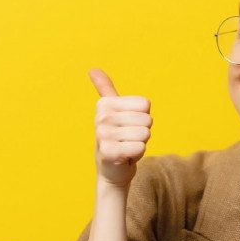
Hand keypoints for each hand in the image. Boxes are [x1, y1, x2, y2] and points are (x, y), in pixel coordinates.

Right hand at [89, 68, 151, 188]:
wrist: (111, 171)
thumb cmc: (117, 138)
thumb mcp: (112, 112)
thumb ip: (105, 90)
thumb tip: (92, 69)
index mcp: (105, 104)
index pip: (145, 105)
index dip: (141, 118)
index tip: (127, 126)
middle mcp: (102, 117)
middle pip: (147, 119)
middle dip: (142, 132)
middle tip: (127, 140)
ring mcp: (103, 135)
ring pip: (145, 134)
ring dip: (140, 144)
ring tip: (126, 148)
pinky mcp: (109, 152)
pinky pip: (140, 148)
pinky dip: (137, 155)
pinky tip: (125, 158)